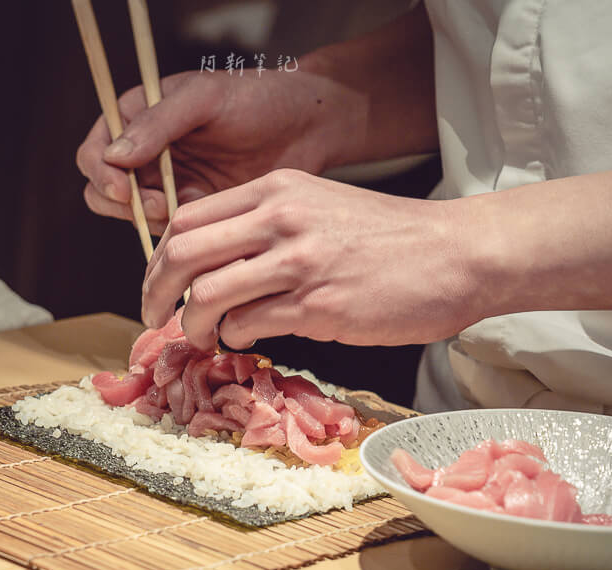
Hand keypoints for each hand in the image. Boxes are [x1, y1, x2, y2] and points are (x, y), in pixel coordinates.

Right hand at [77, 68, 359, 234]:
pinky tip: (200, 228)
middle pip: (103, 191)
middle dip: (122, 204)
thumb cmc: (257, 98)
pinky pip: (168, 233)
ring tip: (180, 211)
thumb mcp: (205, 98)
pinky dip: (175, 238)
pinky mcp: (194, 211)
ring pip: (132, 217)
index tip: (123, 187)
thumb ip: (158, 122)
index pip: (95, 151)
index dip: (100, 173)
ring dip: (147, 222)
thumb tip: (113, 155)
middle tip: (155, 206)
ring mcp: (167, 185)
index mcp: (138, 117)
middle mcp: (146, 154)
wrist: (307, 127)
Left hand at [141, 169, 485, 350]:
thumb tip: (213, 265)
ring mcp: (299, 262)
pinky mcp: (319, 306)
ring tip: (202, 337)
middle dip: (154, 292)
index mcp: (277, 189)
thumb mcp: (320, 206)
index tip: (157, 286)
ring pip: (206, 294)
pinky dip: (234, 337)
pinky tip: (245, 339)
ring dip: (191, 325)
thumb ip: (266, 226)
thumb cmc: (389, 237)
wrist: (456, 254)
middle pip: (182, 253)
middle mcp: (281, 218)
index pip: (186, 219)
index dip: (158, 259)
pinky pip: (248, 325)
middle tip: (154, 318)